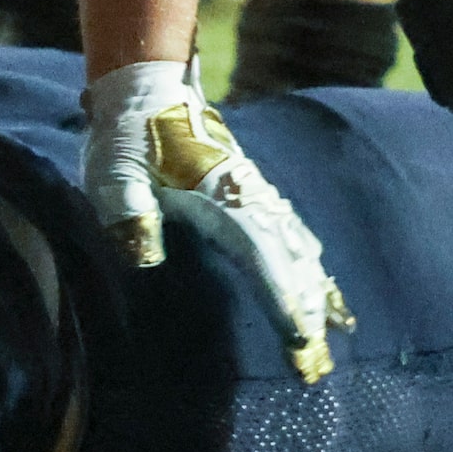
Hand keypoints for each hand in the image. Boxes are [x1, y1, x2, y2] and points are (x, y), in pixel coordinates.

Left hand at [80, 66, 354, 379]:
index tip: (302, 342)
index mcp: (220, 198)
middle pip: (289, 261)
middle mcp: (248, 196)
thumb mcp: (113, 175)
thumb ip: (127, 213)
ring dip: (316, 290)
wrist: (144, 86)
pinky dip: (310, 261)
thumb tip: (145, 258)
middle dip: (307, 312)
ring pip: (297, 247)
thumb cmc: (125, 136)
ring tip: (339, 331)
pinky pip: (291, 230)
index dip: (283, 301)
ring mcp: (254, 190)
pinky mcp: (250, 188)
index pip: (261, 258)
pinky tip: (323, 281)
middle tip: (319, 366)